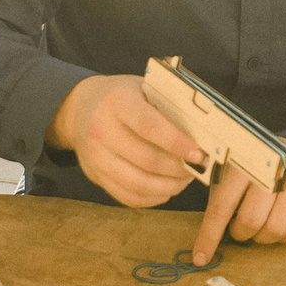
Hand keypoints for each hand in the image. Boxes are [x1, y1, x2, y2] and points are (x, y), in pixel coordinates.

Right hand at [50, 75, 202, 208]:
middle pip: (147, 160)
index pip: (150, 127)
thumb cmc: (124, 98)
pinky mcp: (96, 176)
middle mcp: (101, 130)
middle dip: (179, 169)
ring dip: (170, 186)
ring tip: (186, 179)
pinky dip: (153, 197)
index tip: (199, 153)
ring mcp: (96, 157)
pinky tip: (167, 188)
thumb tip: (205, 131)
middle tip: (199, 168)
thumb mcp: (143, 88)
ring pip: (139, 184)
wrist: (80, 109)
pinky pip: (128, 197)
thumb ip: (168, 105)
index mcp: (117, 102)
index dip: (177, 143)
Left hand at [192, 140, 285, 264]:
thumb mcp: (231, 172)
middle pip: (251, 221)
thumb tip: (202, 244)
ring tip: (259, 224)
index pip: (223, 206)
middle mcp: (273, 170)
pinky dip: (283, 237)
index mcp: (244, 162)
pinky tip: (278, 222)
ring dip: (262, 237)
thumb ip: (219, 198)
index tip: (200, 258)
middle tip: (238, 228)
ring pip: (275, 230)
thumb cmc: (254, 168)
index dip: (210, 236)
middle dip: (240, 233)